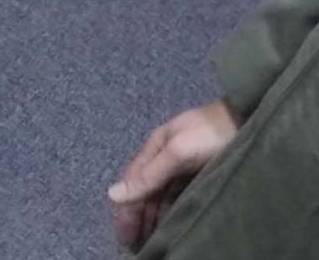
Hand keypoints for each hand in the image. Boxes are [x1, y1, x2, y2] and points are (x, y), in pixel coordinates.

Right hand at [109, 100, 238, 249]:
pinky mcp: (200, 172)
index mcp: (153, 149)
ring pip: (160, 195)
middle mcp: (164, 158)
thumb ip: (148, 175)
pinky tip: (170, 221)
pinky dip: (168, 209)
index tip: (124, 234)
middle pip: (143, 191)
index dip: (125, 209)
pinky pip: (176, 195)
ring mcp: (183, 165)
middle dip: (135, 215)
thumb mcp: (177, 152)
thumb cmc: (211, 134)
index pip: (131, 183)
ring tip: (149, 237)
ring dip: (151, 214)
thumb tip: (112, 194)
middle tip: (132, 242)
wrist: (249, 119)